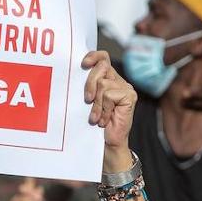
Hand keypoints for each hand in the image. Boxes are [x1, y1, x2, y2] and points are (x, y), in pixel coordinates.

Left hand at [83, 51, 136, 170]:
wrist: (106, 144)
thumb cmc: (93, 123)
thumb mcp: (85, 101)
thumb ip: (85, 86)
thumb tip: (72, 72)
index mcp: (106, 78)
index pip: (102, 57)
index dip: (93, 56)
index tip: (83, 64)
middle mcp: (117, 80)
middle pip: (101, 67)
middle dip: (89, 83)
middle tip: (87, 100)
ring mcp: (125, 88)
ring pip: (103, 84)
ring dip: (96, 103)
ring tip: (96, 117)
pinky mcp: (130, 96)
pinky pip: (110, 95)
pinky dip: (103, 109)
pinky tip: (104, 120)